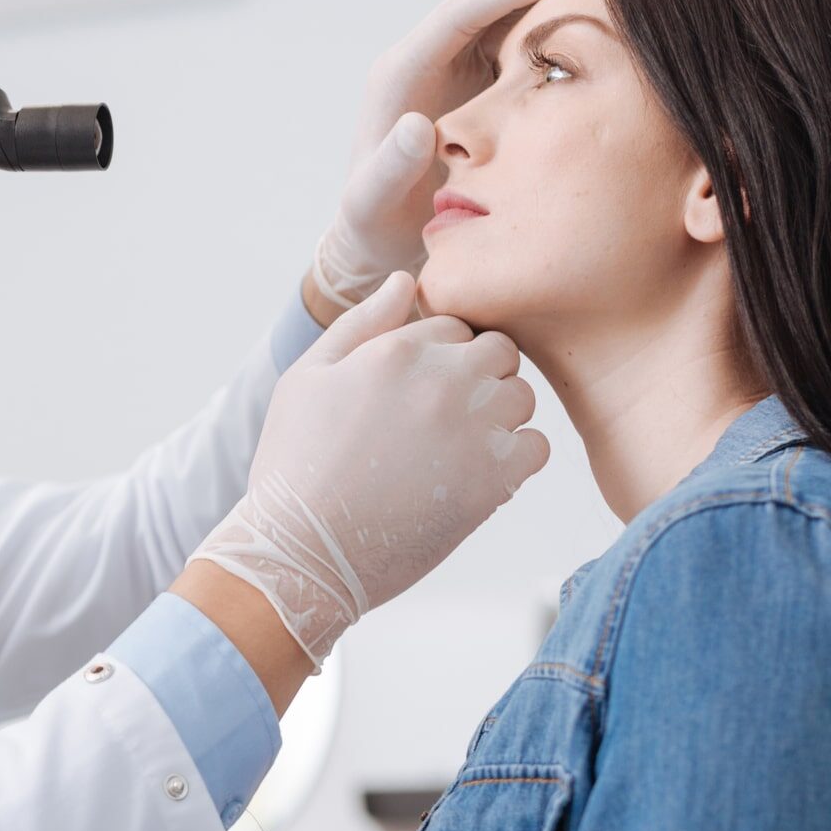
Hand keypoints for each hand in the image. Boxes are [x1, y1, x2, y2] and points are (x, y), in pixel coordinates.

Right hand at [191, 271, 548, 664]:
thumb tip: (405, 280)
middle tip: (444, 417)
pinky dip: (515, 458)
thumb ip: (361, 323)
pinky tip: (474, 475)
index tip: (419, 391)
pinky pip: (535, 447)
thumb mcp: (308, 378)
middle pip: (499, 351)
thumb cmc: (295, 465)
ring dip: (499, 415)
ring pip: (521, 396)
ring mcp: (474, 428)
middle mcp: (444, 379)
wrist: (303, 550)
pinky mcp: (494, 479)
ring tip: (456, 449)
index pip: (455, 324)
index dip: (442, 355)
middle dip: (479, 375)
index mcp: (398, 348)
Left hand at [312, 0, 592, 308]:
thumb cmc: (374, 227)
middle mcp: (424, 60)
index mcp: (401, 76)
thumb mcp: (373, 205)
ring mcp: (449, 66)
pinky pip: (512, 34)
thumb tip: (415, 125)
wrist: (377, 240)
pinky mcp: (472, 80)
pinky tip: (592, 6)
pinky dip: (548, 14)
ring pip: (500, 5)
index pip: (457, 15)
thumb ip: (389, 170)